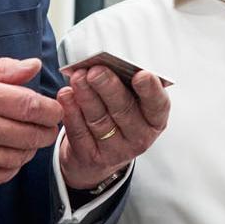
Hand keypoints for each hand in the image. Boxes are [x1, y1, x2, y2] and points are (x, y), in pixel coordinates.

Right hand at [0, 57, 60, 186]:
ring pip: (20, 157)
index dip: (51, 109)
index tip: (55, 109)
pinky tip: (7, 153)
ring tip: (25, 137)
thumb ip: (1, 69)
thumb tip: (32, 66)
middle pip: (31, 135)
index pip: (31, 106)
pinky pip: (2, 176)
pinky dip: (12, 166)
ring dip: (30, 148)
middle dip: (47, 130)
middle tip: (47, 125)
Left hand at [57, 67, 169, 189]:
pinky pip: (80, 133)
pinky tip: (66, 96)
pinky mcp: (92, 158)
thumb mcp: (129, 100)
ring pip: (99, 120)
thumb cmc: (118, 115)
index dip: (150, 90)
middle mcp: (139, 137)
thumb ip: (123, 83)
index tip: (141, 75)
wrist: (100, 152)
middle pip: (124, 111)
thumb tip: (106, 65)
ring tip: (77, 77)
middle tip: (95, 71)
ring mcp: (116, 151)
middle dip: (108, 88)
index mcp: (154, 120)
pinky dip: (72, 112)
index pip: (157, 105)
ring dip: (86, 96)